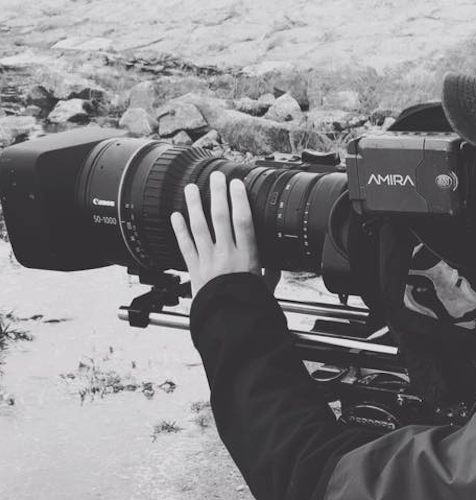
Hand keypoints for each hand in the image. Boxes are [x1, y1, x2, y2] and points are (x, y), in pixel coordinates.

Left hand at [171, 172, 264, 297]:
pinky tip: (175, 216)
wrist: (231, 322)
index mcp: (247, 258)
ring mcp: (208, 261)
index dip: (240, 201)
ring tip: (192, 189)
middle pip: (220, 218)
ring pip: (199, 227)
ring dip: (194, 205)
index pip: (243, 222)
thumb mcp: (266, 288)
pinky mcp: (194, 270)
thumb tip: (276, 266)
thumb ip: (269, 274)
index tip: (237, 185)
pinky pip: (184, 246)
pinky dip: (179, 230)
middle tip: (216, 178)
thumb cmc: (250, 306)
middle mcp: (226, 255)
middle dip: (218, 194)